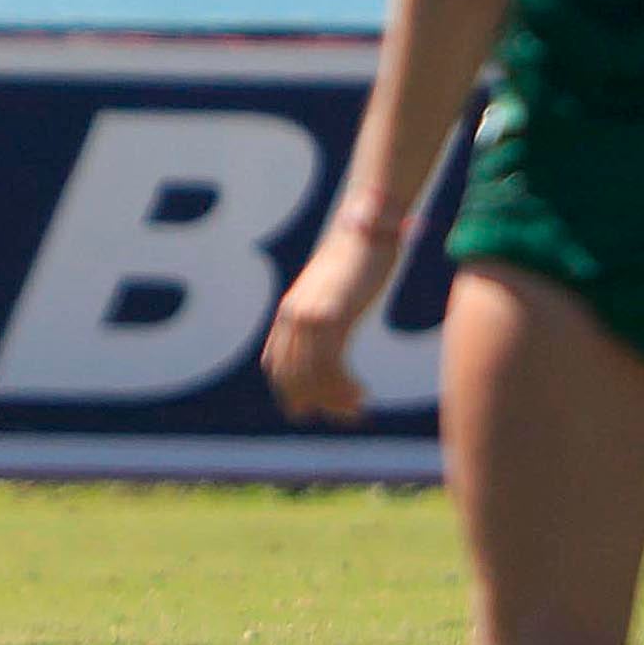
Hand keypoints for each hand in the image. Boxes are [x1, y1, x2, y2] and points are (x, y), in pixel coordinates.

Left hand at [261, 222, 406, 423]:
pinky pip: (330, 365)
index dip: (290, 392)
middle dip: (315, 403)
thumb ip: (326, 315)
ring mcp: (310, 317)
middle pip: (291, 376)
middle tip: (345, 417)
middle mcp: (293, 317)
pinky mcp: (332, 316)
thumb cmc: (357, 258)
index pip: (276, 364)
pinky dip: (343, 387)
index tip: (310, 410)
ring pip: (312, 376)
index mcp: (290, 312)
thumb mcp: (333, 291)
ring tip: (358, 408)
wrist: (367, 227)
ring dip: (334, 399)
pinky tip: (361, 392)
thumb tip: (331, 335)